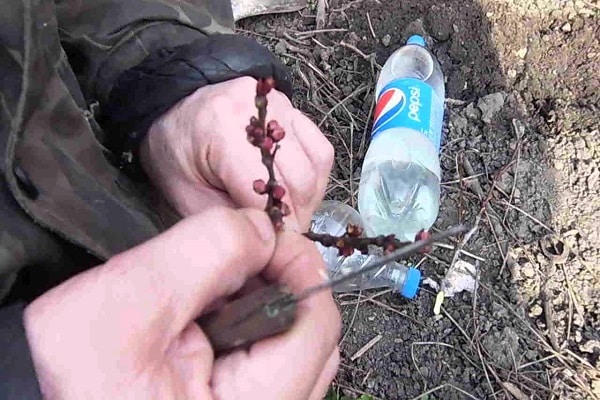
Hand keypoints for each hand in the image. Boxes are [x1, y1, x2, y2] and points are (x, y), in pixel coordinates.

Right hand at [23, 208, 340, 398]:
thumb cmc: (73, 378)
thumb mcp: (128, 302)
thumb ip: (205, 254)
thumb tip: (261, 229)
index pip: (317, 327)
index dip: (297, 266)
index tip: (264, 235)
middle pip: (311, 338)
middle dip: (278, 283)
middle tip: (237, 258)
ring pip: (289, 346)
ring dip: (261, 302)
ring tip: (212, 289)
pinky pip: (264, 357)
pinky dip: (244, 323)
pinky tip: (208, 313)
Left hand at [139, 77, 334, 231]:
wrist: (175, 115)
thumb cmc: (175, 156)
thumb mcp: (187, 196)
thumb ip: (229, 219)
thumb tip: (271, 240)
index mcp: (221, 130)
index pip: (264, 189)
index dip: (275, 226)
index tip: (277, 251)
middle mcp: (257, 111)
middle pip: (298, 176)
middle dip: (297, 216)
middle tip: (287, 240)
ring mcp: (280, 105)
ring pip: (317, 162)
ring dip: (309, 198)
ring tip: (292, 217)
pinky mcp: (293, 108)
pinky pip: (319, 149)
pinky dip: (315, 176)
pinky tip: (297, 192)